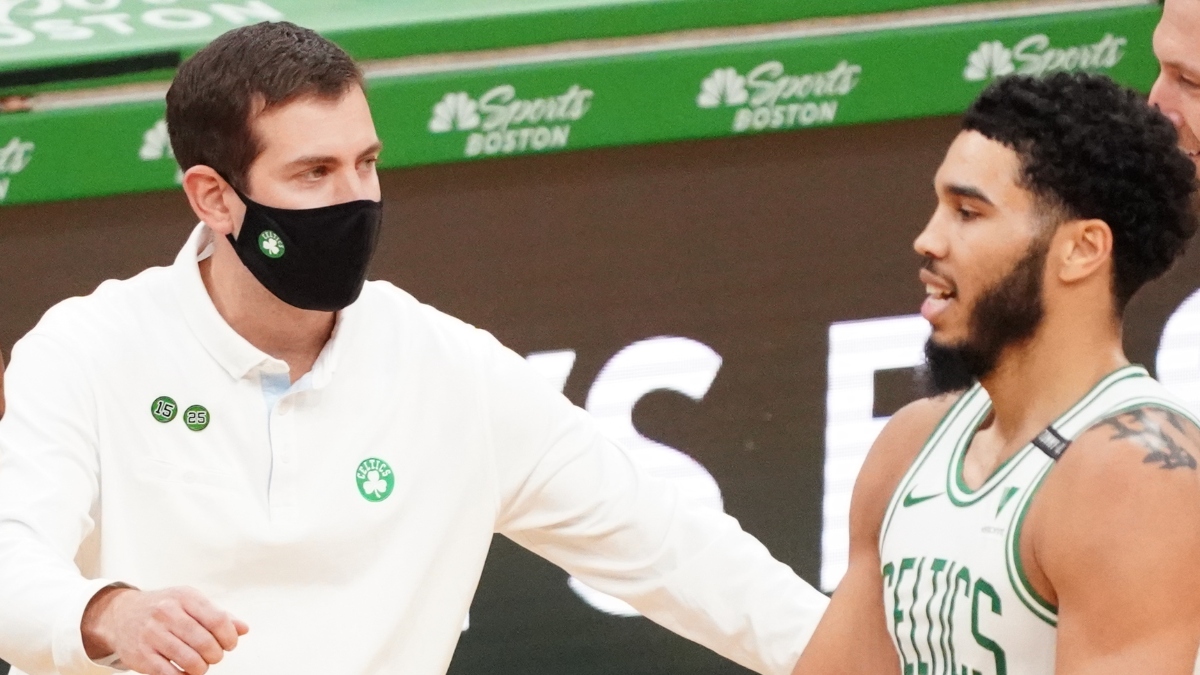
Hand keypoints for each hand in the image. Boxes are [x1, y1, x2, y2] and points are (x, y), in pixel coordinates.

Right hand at [81, 586, 248, 674]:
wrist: (120, 614)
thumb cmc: (162, 608)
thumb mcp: (190, 603)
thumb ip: (218, 615)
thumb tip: (243, 629)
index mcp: (185, 597)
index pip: (218, 620)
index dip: (229, 637)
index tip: (229, 644)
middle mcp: (167, 613)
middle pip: (205, 642)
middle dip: (216, 655)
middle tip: (214, 656)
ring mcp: (152, 634)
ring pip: (190, 661)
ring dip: (201, 668)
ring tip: (200, 664)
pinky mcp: (141, 655)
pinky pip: (170, 674)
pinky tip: (184, 672)